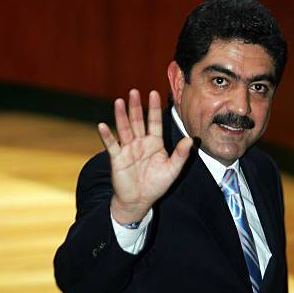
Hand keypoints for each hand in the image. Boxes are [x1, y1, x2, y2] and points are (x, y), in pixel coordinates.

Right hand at [98, 89, 192, 224]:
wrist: (139, 201)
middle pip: (138, 121)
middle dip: (136, 107)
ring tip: (119, 102)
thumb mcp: (172, 170)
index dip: (154, 108)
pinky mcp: (117, 158)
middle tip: (134, 92)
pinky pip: (112, 145)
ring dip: (121, 116)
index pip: (154, 122)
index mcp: (154, 143)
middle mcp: (140, 143)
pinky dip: (107, 136)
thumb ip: (181, 155)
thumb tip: (191, 140)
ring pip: (124, 129)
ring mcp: (128, 149)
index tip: (154, 93)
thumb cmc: (156, 185)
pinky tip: (102, 125)